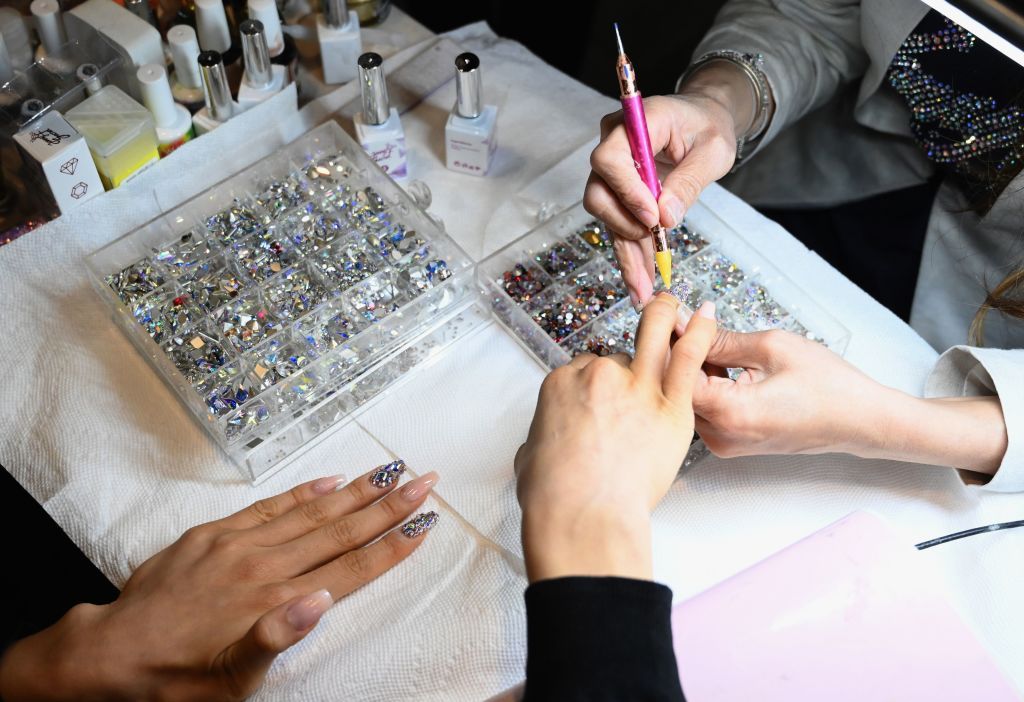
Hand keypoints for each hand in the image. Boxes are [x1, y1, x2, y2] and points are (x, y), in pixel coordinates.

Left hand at [0, 463, 439, 700]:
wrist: (108, 655)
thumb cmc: (174, 678)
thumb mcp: (228, 679)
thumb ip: (276, 637)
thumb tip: (321, 599)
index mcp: (274, 601)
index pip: (349, 568)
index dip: (391, 544)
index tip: (426, 521)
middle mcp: (263, 565)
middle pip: (339, 529)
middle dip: (387, 504)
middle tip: (426, 478)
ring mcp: (238, 544)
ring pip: (310, 511)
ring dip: (355, 491)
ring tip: (390, 469)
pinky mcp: (212, 534)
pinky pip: (268, 506)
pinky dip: (301, 492)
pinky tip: (329, 479)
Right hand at [515, 295, 717, 582]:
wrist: (582, 516)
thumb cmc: (553, 496)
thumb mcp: (529, 457)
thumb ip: (542, 437)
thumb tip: (544, 442)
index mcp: (561, 384)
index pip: (583, 370)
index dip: (594, 385)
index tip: (600, 401)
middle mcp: (598, 376)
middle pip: (616, 358)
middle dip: (623, 367)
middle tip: (632, 374)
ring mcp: (636, 385)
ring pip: (653, 336)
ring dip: (663, 316)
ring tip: (672, 306)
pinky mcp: (670, 405)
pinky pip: (689, 357)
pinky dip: (699, 333)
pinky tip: (707, 316)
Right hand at [585, 61, 754, 308]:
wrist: (702, 122)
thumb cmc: (708, 127)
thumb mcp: (713, 150)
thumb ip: (689, 180)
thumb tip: (665, 218)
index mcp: (635, 124)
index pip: (610, 159)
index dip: (626, 192)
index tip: (651, 217)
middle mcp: (613, 146)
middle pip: (598, 191)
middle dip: (623, 224)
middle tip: (654, 243)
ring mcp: (612, 172)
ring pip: (606, 217)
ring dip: (626, 251)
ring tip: (644, 285)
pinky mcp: (619, 193)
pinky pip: (619, 226)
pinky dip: (631, 254)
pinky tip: (639, 281)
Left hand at [692, 330, 1007, 474]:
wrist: (860, 421)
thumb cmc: (828, 386)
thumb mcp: (772, 347)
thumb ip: (721, 338)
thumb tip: (688, 323)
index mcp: (731, 413)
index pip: (677, 374)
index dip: (672, 341)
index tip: (671, 314)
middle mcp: (722, 436)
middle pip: (679, 388)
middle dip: (679, 352)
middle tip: (684, 319)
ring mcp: (726, 443)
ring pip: (690, 399)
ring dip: (693, 368)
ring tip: (704, 336)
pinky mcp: (733, 442)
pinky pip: (706, 409)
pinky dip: (707, 383)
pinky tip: (719, 362)